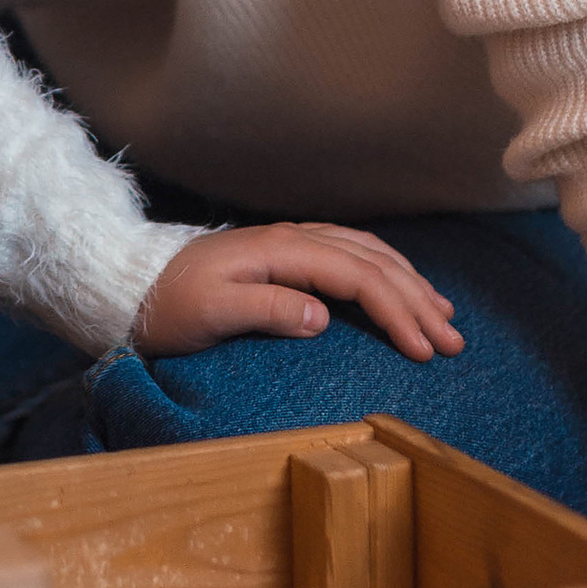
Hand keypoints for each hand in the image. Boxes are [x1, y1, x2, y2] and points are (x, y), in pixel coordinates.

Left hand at [133, 223, 464, 362]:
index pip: (357, 277)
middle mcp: (294, 239)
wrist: (132, 285)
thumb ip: (266, 310)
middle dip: (418, 301)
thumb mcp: (210, 313)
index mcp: (281, 251)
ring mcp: (292, 243)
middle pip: (374, 263)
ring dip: (410, 283)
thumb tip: (322, 317)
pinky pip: (352, 254)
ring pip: (369, 254)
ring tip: (443, 315)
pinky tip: (401, 287)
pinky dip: (385, 271)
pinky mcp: (287, 254)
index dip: (397, 312)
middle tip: (453, 342)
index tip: (424, 349)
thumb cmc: (169, 305)